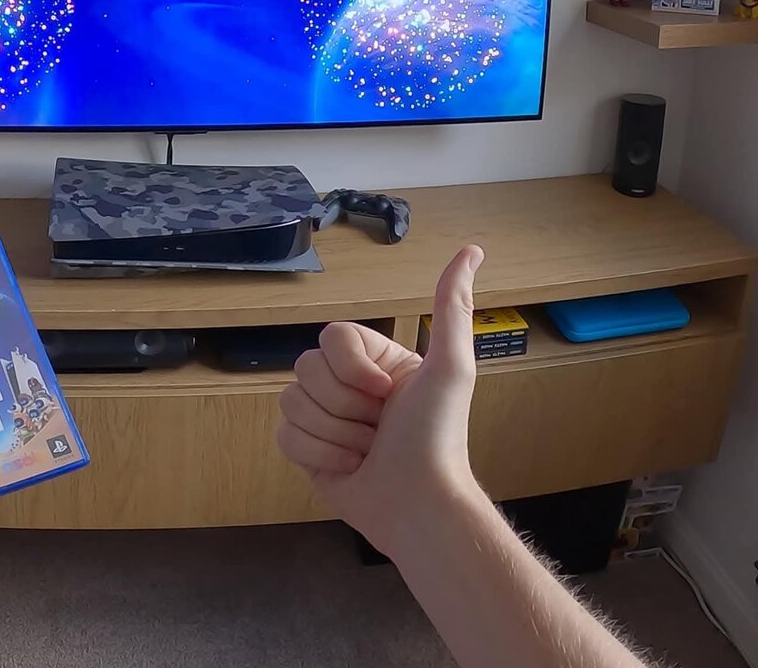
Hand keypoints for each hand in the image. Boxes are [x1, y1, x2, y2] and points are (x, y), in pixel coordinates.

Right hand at [277, 245, 483, 551]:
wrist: (419, 507)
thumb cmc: (437, 436)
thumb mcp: (451, 366)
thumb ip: (453, 306)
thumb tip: (472, 250)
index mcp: (374, 359)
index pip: (331, 338)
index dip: (352, 370)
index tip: (386, 394)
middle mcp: (347, 383)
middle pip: (307, 369)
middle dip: (345, 407)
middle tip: (379, 428)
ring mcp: (324, 415)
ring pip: (292, 401)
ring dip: (333, 434)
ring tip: (367, 451)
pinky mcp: (307, 449)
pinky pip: (284, 434)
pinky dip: (317, 455)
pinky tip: (348, 467)